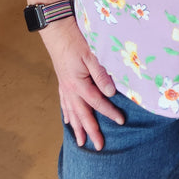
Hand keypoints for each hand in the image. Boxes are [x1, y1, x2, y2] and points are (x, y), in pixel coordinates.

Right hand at [41, 18, 124, 150]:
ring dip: (77, 128)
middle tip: (99, 147)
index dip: (109, 113)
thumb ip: (101, 75)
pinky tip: (68, 121)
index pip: (97, 103)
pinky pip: (64, 103)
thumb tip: (111, 93)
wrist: (56, 31)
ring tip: (81, 142)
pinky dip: (67, 114)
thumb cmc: (76, 40)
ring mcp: (64, 86)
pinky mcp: (62, 82)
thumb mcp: (91, 55)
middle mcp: (70, 89)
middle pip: (82, 114)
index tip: (121, 121)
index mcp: (78, 84)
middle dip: (91, 131)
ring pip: (71, 112)